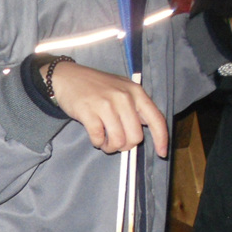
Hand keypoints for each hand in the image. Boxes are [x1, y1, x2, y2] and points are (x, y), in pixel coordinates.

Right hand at [48, 61, 169, 157]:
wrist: (69, 78)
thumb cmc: (97, 87)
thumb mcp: (122, 90)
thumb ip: (135, 108)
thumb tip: (142, 131)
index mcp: (136, 93)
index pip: (156, 119)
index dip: (161, 139)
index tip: (161, 153)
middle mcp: (124, 98)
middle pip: (135, 136)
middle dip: (126, 146)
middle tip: (116, 143)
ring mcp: (106, 105)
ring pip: (117, 140)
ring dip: (110, 147)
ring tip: (105, 142)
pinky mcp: (88, 112)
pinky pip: (98, 138)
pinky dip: (97, 143)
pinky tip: (95, 138)